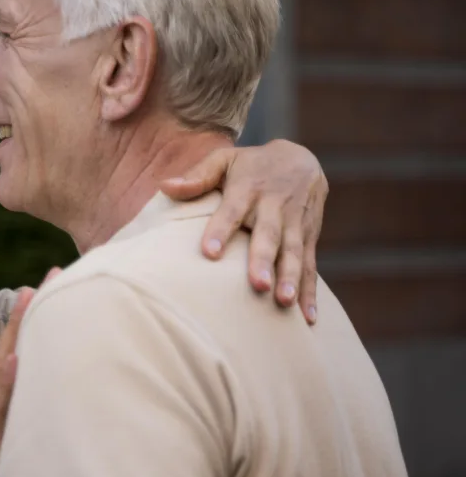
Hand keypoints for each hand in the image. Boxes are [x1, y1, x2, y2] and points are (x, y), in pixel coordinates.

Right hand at [0, 270, 58, 476]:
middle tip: (55, 272)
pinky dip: (6, 380)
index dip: (33, 321)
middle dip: (33, 311)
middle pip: (13, 346)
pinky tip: (18, 357)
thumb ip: (13, 423)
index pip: (17, 352)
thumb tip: (37, 401)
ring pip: (7, 365)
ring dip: (22, 330)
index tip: (51, 286)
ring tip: (37, 294)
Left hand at [160, 140, 327, 323]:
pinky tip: (307, 317)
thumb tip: (165, 186)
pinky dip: (310, 291)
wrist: (303, 159)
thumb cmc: (251, 165)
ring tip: (283, 301)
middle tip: (257, 285)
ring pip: (293, 252)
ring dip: (290, 277)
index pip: (231, 210)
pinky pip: (310, 264)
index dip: (221, 230)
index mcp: (248, 188)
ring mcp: (295, 223)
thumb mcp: (224, 160)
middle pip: (269, 235)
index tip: (209, 252)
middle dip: (263, 260)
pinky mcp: (309, 238)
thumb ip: (197, 176)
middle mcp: (274, 206)